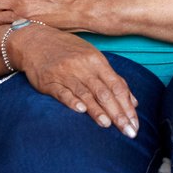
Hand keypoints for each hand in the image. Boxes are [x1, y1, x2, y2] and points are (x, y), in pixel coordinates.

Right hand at [9, 23, 139, 137]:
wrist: (37, 41)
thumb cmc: (69, 51)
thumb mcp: (94, 58)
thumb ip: (113, 80)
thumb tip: (133, 102)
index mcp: (98, 62)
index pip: (117, 87)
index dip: (127, 106)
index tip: (135, 124)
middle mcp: (84, 68)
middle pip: (105, 92)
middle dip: (118, 113)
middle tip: (128, 131)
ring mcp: (67, 74)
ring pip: (86, 94)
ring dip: (97, 111)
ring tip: (108, 125)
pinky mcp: (49, 81)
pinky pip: (62, 92)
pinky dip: (72, 101)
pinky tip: (80, 111)